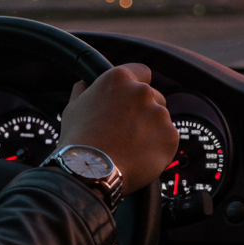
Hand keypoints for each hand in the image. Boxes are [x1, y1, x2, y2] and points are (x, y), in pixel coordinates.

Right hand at [58, 63, 177, 194]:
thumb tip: (85, 83)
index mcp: (119, 79)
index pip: (141, 71)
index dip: (136, 85)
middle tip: (127, 129)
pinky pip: (167, 138)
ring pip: (160, 119)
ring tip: (130, 147)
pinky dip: (158, 146)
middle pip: (154, 96)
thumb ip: (84, 90)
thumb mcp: (73, 107)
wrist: (91, 172)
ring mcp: (159, 114)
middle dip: (144, 110)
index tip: (131, 98)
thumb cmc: (79, 141)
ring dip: (150, 129)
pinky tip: (139, 155)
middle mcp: (142, 92)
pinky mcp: (170, 136)